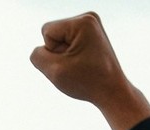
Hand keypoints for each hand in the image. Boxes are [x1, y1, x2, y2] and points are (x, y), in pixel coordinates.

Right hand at [28, 12, 149, 129]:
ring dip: (64, 56)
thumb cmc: (87, 82)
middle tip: (77, 66)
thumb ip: (37, 56)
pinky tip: (82, 63)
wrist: (112, 91)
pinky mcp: (91, 34)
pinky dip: (70, 55)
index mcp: (82, 22)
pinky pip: (67, 43)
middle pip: (53, 33)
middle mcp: (88, 18)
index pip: (47, 31)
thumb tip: (40, 49)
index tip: (72, 62)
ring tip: (81, 65)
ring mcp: (91, 25)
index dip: (52, 52)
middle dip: (58, 53)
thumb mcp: (54, 71)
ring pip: (59, 39)